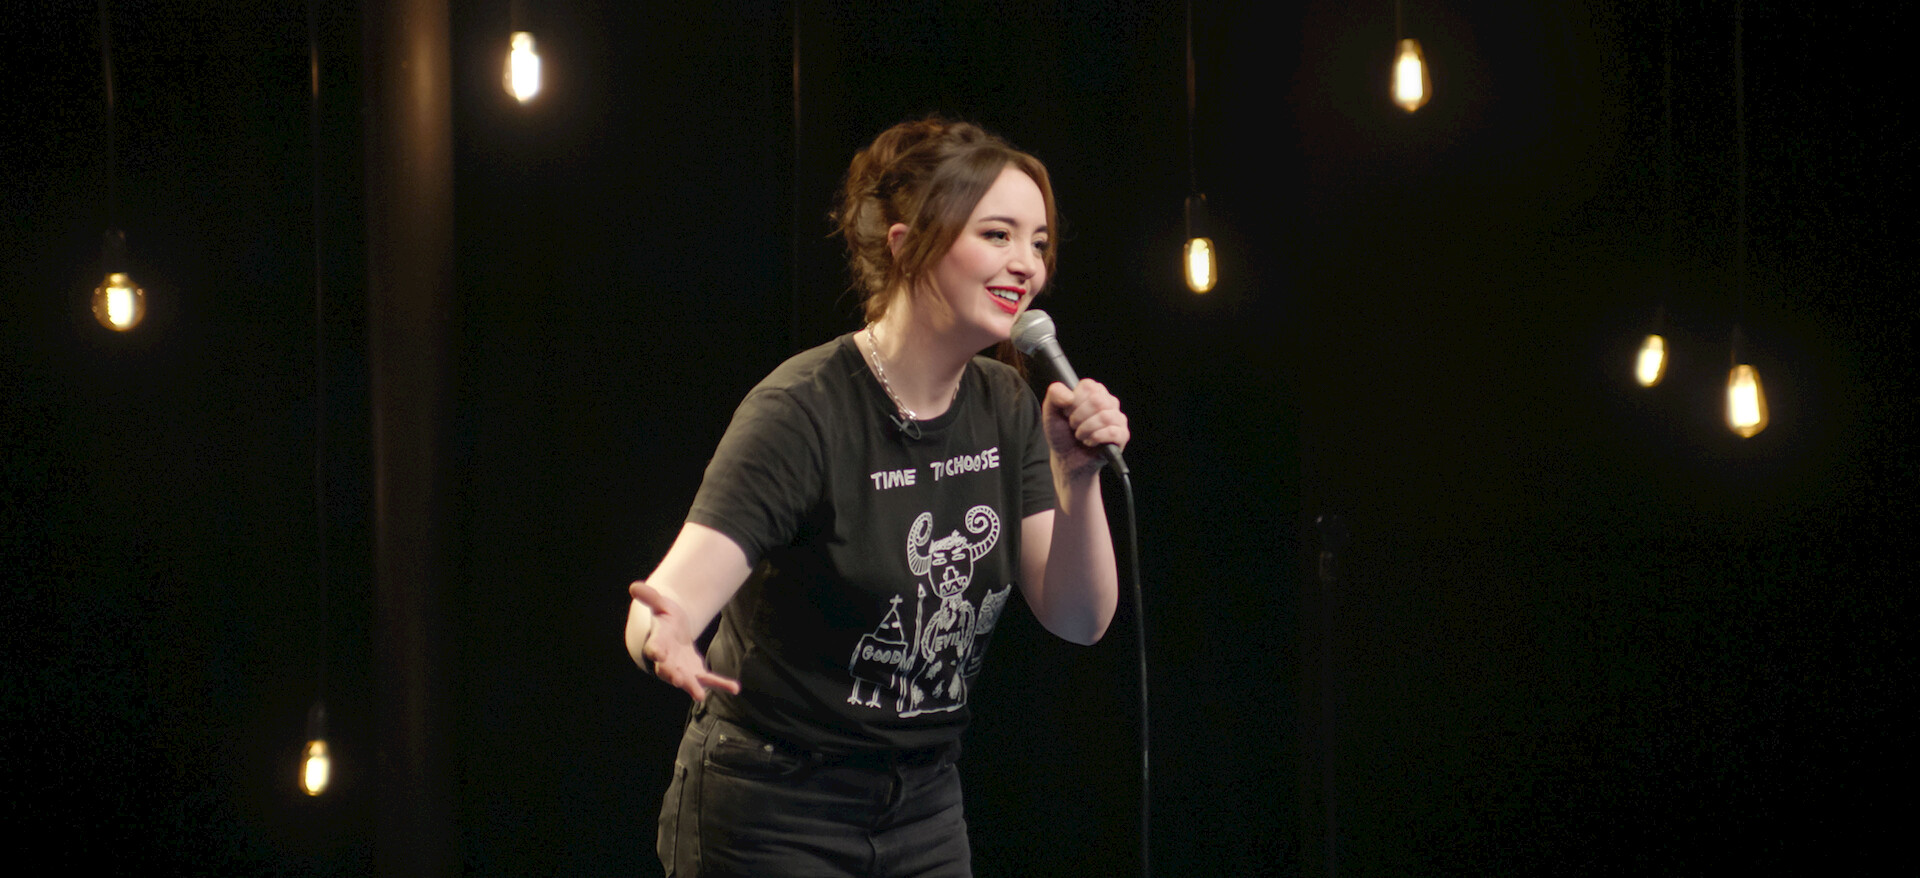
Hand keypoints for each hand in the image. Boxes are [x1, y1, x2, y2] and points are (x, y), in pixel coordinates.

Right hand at [629, 579, 740, 700]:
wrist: (672, 636)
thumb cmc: (665, 619)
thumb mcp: (660, 605)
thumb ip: (650, 597)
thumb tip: (634, 586)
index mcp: (658, 642)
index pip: (654, 646)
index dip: (655, 650)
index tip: (656, 654)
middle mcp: (668, 660)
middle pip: (667, 669)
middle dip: (672, 674)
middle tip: (678, 680)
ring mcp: (682, 669)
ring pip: (687, 680)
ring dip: (692, 687)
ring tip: (699, 695)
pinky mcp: (696, 672)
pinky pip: (709, 679)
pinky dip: (721, 684)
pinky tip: (735, 688)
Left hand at [1042, 378, 1128, 478]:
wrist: (1066, 459)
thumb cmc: (1061, 434)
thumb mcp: (1051, 412)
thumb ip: (1054, 394)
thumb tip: (1069, 395)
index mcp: (1094, 391)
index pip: (1088, 387)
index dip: (1073, 402)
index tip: (1067, 413)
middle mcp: (1109, 402)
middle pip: (1097, 401)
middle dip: (1078, 417)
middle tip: (1073, 426)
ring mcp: (1118, 419)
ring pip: (1105, 417)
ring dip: (1085, 430)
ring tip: (1080, 436)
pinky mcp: (1122, 436)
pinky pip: (1113, 432)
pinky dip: (1096, 438)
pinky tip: (1090, 442)